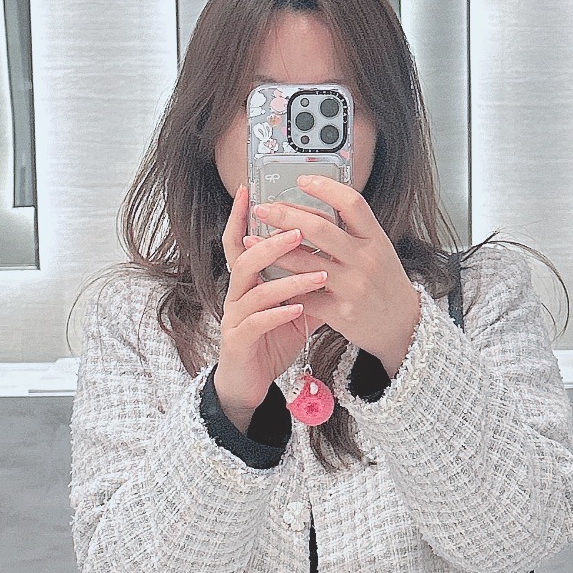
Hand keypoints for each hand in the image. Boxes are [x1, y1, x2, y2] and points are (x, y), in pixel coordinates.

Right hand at [213, 184, 325, 430]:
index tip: (250, 190)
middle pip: (245, 258)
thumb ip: (309, 284)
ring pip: (255, 289)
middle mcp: (237, 294)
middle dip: (272, 242)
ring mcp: (235, 317)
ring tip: (317, 274)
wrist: (249, 382)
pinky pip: (258, 323)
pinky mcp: (239, 341)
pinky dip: (279, 314)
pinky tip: (299, 309)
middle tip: (299, 231)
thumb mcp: (294, 308)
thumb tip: (336, 260)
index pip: (239, 241)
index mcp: (248, 281)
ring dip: (287, 279)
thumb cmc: (270, 340)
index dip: (240, 216)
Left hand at [249, 177, 422, 376]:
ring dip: (273, 249)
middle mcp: (365, 260)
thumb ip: (353, 231)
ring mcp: (352, 286)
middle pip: (319, 228)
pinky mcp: (340, 312)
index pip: (351, 203)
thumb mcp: (379, 250)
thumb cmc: (385, 284)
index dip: (325, 187)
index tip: (302, 180)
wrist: (402, 325)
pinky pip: (303, 295)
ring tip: (253, 240)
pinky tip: (267, 278)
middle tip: (263, 209)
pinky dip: (283, 286)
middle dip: (285, 215)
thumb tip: (318, 205)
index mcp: (375, 239)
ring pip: (304, 262)